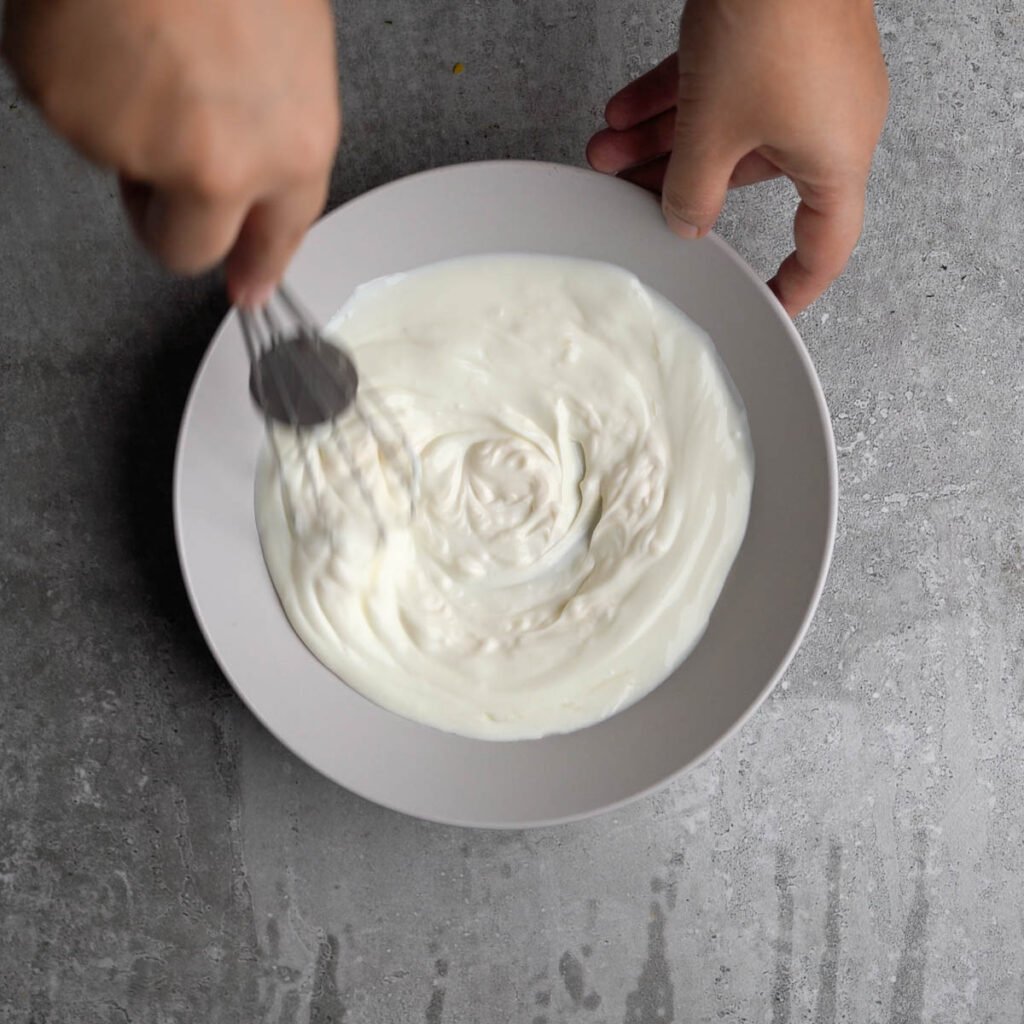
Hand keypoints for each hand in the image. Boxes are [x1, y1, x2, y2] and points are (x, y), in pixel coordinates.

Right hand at [2, 0, 339, 305]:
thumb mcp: (288, 48)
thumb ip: (271, 128)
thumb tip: (247, 186)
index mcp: (294, 145)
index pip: (279, 236)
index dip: (256, 266)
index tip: (247, 291)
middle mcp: (225, 166)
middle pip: (184, 248)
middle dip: (171, 219)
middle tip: (161, 165)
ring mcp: (143, 146)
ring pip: (122, 168)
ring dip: (127, 121)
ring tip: (143, 37)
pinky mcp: (72, 116)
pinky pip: (72, 115)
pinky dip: (80, 79)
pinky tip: (105, 26)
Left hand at [587, 0, 888, 314]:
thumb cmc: (774, 19)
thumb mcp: (713, 129)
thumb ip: (693, 190)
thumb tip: (685, 222)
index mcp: (835, 161)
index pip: (823, 247)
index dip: (795, 284)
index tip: (769, 304)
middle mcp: (830, 123)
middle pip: (746, 179)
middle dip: (678, 185)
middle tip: (629, 196)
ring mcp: (806, 79)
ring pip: (726, 128)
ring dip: (662, 141)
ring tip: (605, 151)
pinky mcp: (783, 39)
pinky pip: (724, 85)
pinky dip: (675, 100)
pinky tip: (622, 112)